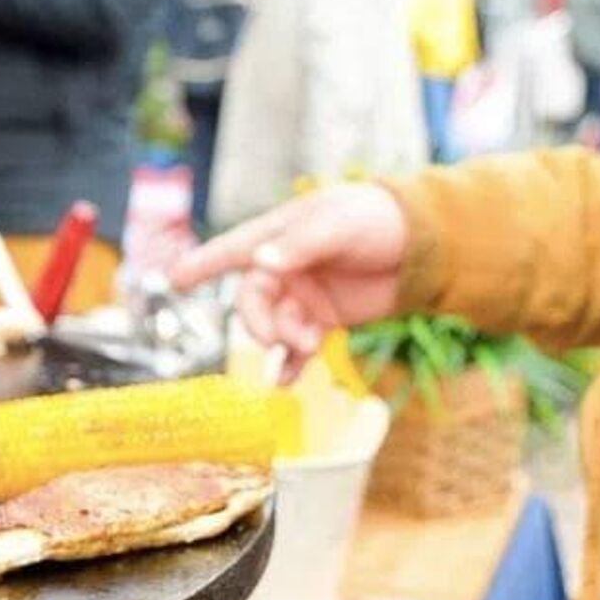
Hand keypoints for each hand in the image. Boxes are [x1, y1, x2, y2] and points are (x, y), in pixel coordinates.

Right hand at [167, 184, 409, 369]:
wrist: (426, 245)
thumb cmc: (378, 219)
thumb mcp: (338, 225)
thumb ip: (299, 246)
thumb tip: (262, 265)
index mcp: (280, 235)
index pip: (233, 250)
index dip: (202, 264)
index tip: (173, 279)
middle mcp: (284, 266)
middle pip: (252, 299)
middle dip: (258, 322)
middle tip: (276, 338)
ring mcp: (304, 294)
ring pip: (275, 325)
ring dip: (283, 340)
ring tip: (308, 344)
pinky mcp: (325, 318)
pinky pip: (298, 345)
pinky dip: (291, 363)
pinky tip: (287, 380)